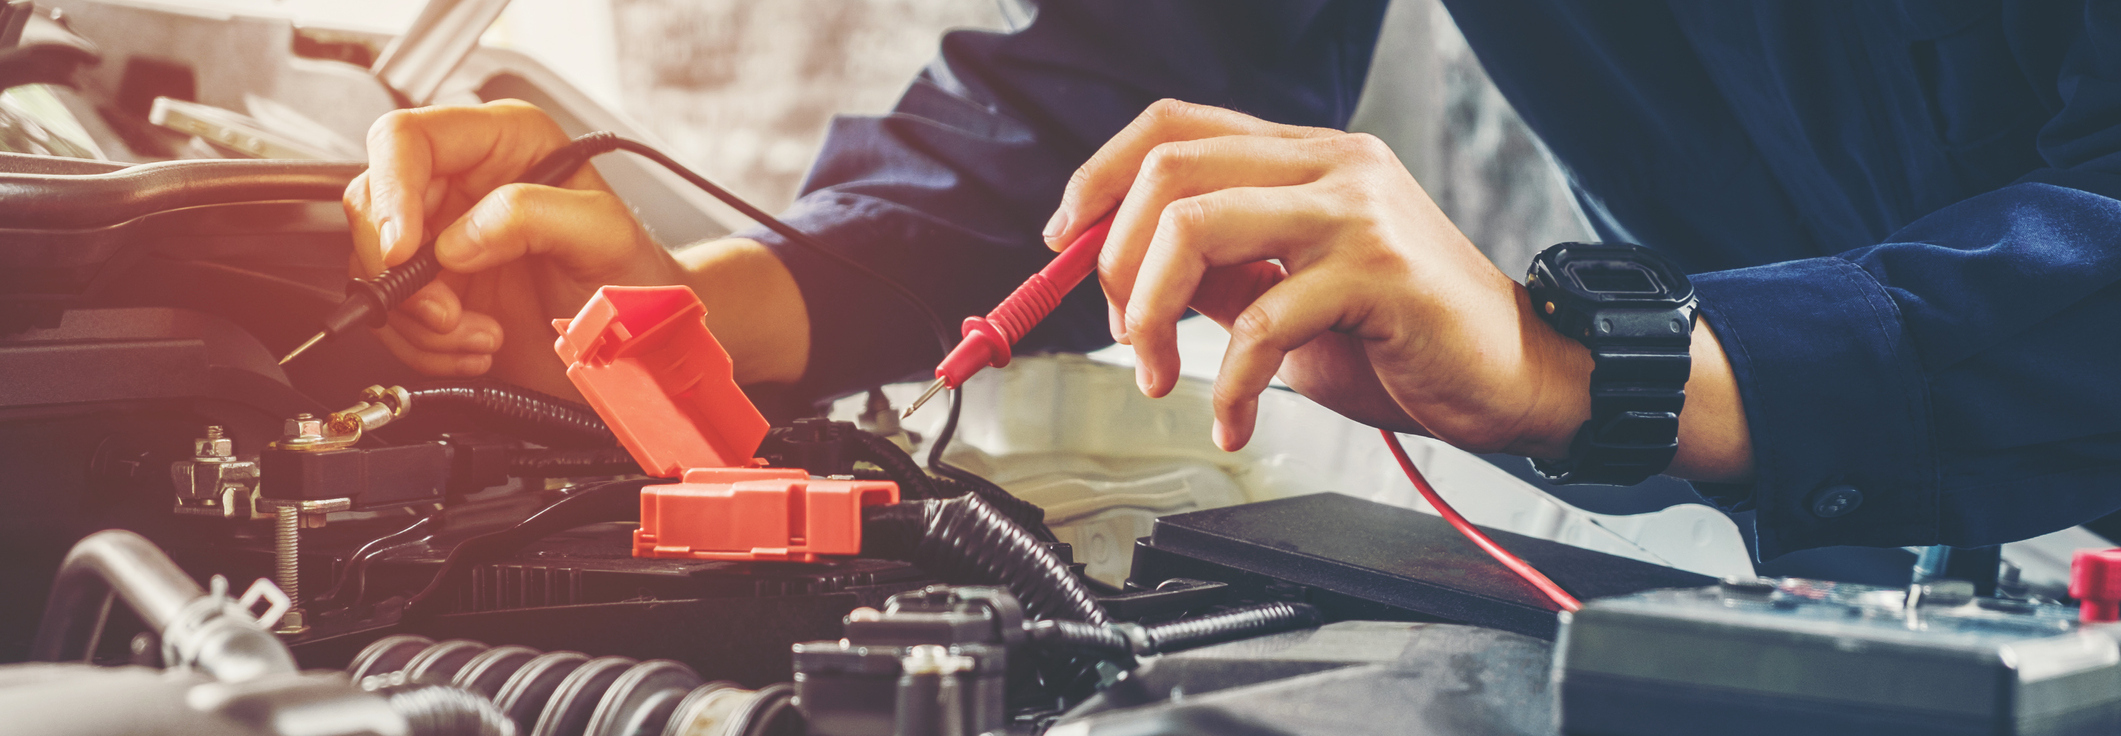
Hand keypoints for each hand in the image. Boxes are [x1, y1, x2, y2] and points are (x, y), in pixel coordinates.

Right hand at [343, 100, 684, 395]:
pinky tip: (477, 346)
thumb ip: (534, 216)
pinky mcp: (437, 290)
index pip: (405, 139)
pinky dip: (426, 346)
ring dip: (420, 320)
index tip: (404, 250)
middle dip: (402, 273)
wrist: (640, 342)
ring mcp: (444, 238)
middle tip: (449, 312)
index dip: (391, 192)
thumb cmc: (634, 276)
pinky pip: (393, 316)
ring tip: (481, 335)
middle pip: (373, 206)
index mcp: (502, 142)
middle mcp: (463, 183)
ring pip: (374, 268)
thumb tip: (459, 238)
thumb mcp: (602, 234)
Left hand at [1045, 100, 1753, 482]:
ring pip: (1198, 226)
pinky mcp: (1378, 272)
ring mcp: (1356, 211)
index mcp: (1306, 157)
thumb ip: (1222, 275)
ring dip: (1148, 313)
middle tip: (1119, 331)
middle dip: (1114, 258)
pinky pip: (1260, 320)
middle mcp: (1331, 164)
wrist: (1519, 378)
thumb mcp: (1292, 297)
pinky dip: (1226, 383)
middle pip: (1170, 168)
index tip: (1064, 242)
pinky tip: (1232, 419)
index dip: (1100, 175)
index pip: (1175, 125)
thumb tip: (1128, 278)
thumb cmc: (1407, 341)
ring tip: (1158, 376)